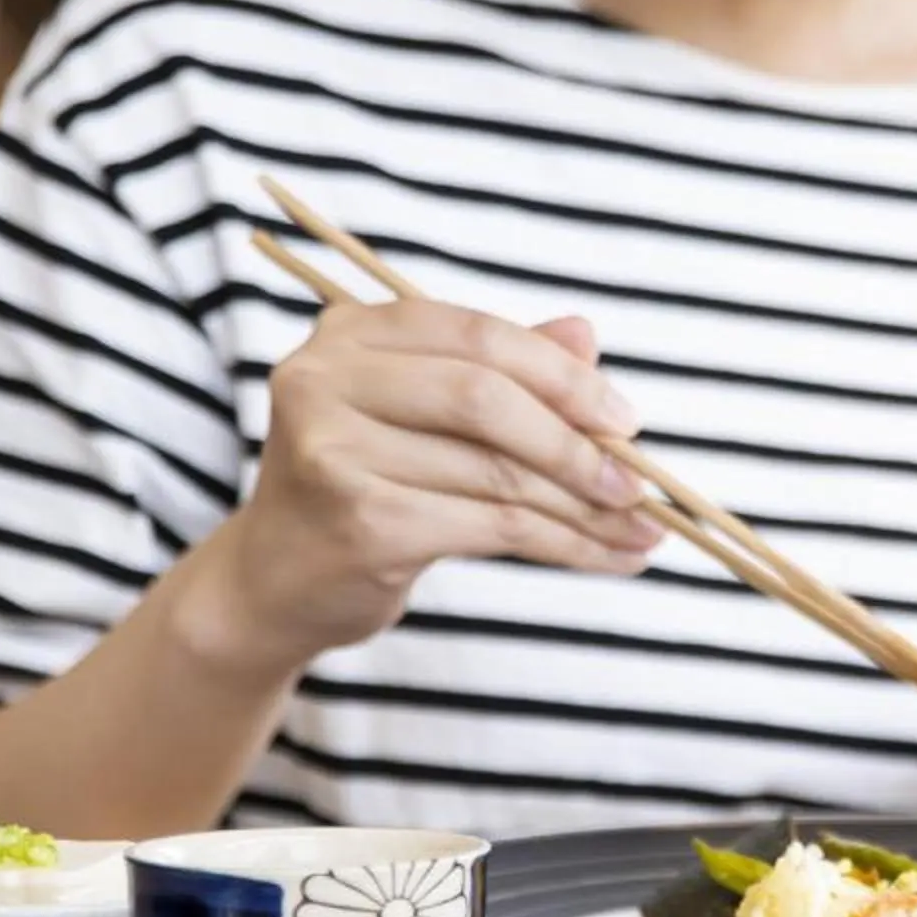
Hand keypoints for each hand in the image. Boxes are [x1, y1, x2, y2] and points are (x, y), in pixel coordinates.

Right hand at [194, 302, 661, 672]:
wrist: (275, 583)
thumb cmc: (364, 486)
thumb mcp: (425, 418)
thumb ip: (497, 372)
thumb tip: (587, 336)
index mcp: (350, 334)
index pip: (479, 336)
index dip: (562, 376)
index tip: (625, 420)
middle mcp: (326, 379)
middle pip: (487, 399)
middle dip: (578, 444)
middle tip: (639, 483)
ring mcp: (333, 450)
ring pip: (498, 473)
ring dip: (586, 507)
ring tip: (641, 530)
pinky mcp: (359, 521)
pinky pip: (492, 526)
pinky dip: (564, 544)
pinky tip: (608, 556)